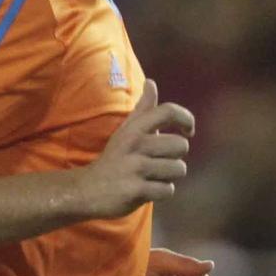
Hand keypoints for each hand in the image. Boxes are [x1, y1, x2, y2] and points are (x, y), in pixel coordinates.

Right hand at [77, 80, 195, 219]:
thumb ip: (143, 109)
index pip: (168, 111)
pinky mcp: (135, 189)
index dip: (186, 118)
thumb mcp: (126, 130)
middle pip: (181, 145)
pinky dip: (161, 192)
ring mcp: (135, 167)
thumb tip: (151, 82)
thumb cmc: (115, 158)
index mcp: (134, 128)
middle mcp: (135, 144)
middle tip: (158, 163)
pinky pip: (168, 190)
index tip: (188, 131)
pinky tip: (146, 190)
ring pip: (178, 169)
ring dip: (169, 176)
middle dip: (176, 158)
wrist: (87, 190)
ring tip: (150, 177)